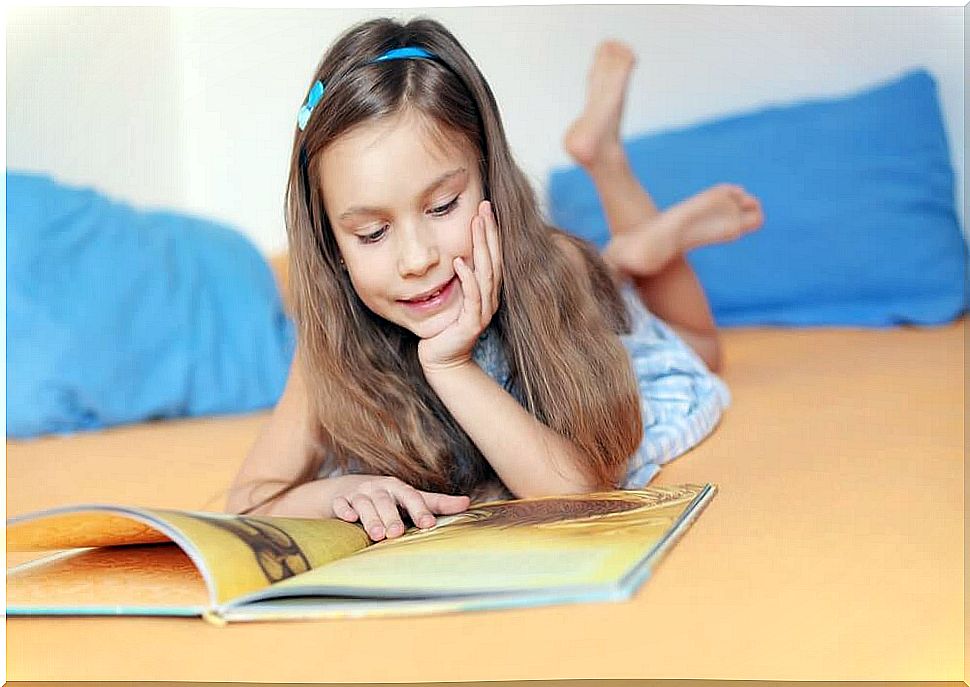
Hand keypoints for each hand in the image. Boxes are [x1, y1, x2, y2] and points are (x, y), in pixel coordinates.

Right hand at [329, 475, 470, 541]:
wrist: (347, 489)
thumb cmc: (387, 497)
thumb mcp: (410, 498)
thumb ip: (436, 503)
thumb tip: (467, 503)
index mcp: (398, 488)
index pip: (411, 496)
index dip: (420, 509)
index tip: (428, 524)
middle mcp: (378, 488)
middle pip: (386, 501)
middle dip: (391, 516)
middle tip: (397, 533)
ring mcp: (358, 493)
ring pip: (364, 504)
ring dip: (370, 518)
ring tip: (377, 536)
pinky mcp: (340, 500)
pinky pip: (341, 504)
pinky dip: (345, 510)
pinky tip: (349, 518)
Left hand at [418, 200, 502, 371]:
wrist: (442, 358)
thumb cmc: (445, 327)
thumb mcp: (453, 296)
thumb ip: (458, 277)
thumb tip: (454, 251)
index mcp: (487, 291)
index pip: (493, 255)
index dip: (491, 231)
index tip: (485, 207)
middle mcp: (489, 298)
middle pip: (494, 259)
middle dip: (489, 232)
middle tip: (485, 207)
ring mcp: (483, 311)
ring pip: (486, 274)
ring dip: (481, 247)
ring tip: (475, 225)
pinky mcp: (472, 323)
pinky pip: (473, 297)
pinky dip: (468, 279)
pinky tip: (460, 262)